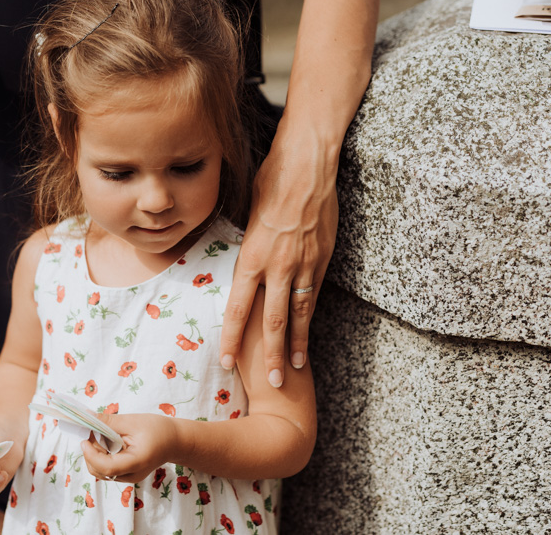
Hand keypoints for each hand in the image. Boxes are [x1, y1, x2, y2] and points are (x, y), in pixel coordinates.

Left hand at [79, 413, 176, 483]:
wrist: (175, 441)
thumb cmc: (158, 429)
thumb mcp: (133, 422)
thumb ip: (109, 422)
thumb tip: (87, 417)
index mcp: (136, 462)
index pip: (107, 467)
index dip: (91, 455)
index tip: (85, 439)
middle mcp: (131, 475)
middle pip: (100, 471)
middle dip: (90, 453)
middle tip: (91, 432)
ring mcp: (128, 477)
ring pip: (101, 471)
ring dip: (94, 454)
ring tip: (101, 435)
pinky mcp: (126, 474)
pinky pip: (107, 469)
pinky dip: (101, 456)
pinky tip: (107, 442)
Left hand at [220, 134, 338, 386]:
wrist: (307, 167)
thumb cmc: (271, 183)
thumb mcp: (248, 218)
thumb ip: (246, 247)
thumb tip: (240, 263)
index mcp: (252, 257)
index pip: (239, 308)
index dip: (233, 339)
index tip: (228, 362)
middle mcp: (277, 266)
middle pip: (271, 321)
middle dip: (270, 355)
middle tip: (270, 384)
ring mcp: (303, 265)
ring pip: (298, 314)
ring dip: (297, 345)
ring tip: (295, 370)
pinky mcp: (323, 259)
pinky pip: (314, 295)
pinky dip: (311, 318)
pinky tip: (309, 334)